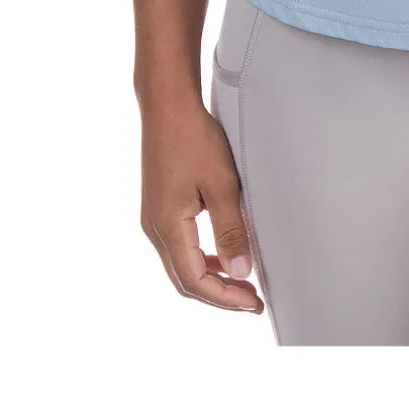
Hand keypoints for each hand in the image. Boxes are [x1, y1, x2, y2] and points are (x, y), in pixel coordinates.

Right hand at [140, 95, 264, 312]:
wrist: (167, 105)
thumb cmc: (193, 138)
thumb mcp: (221, 184)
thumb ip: (230, 229)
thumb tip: (241, 272)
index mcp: (168, 227)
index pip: (195, 281)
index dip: (225, 298)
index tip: (254, 303)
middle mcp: (155, 229)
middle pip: (185, 280)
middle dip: (219, 295)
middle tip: (252, 301)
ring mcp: (154, 218)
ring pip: (181, 265)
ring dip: (211, 278)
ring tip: (242, 283)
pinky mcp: (159, 207)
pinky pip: (180, 246)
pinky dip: (202, 258)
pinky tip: (223, 255)